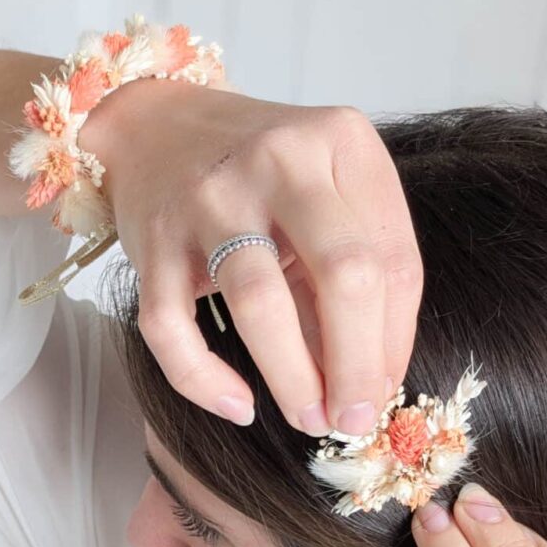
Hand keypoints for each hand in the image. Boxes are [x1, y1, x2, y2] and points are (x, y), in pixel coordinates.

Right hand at [79, 76, 422, 436]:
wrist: (157, 125)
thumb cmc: (260, 175)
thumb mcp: (324, 196)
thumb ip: (351, 273)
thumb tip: (371, 382)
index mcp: (341, 142)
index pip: (393, 260)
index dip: (394, 342)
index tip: (383, 391)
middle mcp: (279, 159)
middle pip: (342, 276)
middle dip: (356, 367)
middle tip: (352, 420)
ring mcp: (209, 197)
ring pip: (260, 302)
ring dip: (292, 378)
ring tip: (307, 419)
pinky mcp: (152, 239)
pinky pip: (171, 326)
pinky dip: (203, 378)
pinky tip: (237, 406)